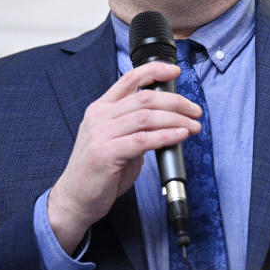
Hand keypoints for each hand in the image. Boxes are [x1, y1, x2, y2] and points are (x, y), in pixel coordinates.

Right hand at [48, 62, 201, 253]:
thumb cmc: (98, 171)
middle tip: (194, 110)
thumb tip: (168, 120)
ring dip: (175, 119)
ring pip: (146, 117)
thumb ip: (136, 127)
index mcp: (101, 108)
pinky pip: (142, 140)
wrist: (75, 198)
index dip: (154, 71)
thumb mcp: (116, 140)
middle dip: (175, 101)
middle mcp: (99, 117)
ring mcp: (100, 134)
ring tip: (192, 126)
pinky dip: (165, 136)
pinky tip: (179, 136)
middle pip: (144, 98)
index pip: (129, 79)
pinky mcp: (105, 154)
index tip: (175, 71)